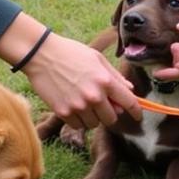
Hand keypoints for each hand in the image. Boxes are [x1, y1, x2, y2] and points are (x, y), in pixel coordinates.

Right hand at [21, 32, 140, 129]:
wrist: (41, 54)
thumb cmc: (70, 52)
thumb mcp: (97, 58)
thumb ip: (115, 76)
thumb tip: (130, 90)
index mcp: (105, 80)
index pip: (129, 102)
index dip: (136, 111)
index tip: (138, 116)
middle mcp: (94, 95)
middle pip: (112, 118)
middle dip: (109, 112)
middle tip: (101, 104)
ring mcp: (78, 106)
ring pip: (94, 124)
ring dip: (93, 117)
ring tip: (84, 102)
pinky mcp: (63, 112)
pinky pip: (78, 125)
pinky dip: (78, 119)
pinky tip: (72, 105)